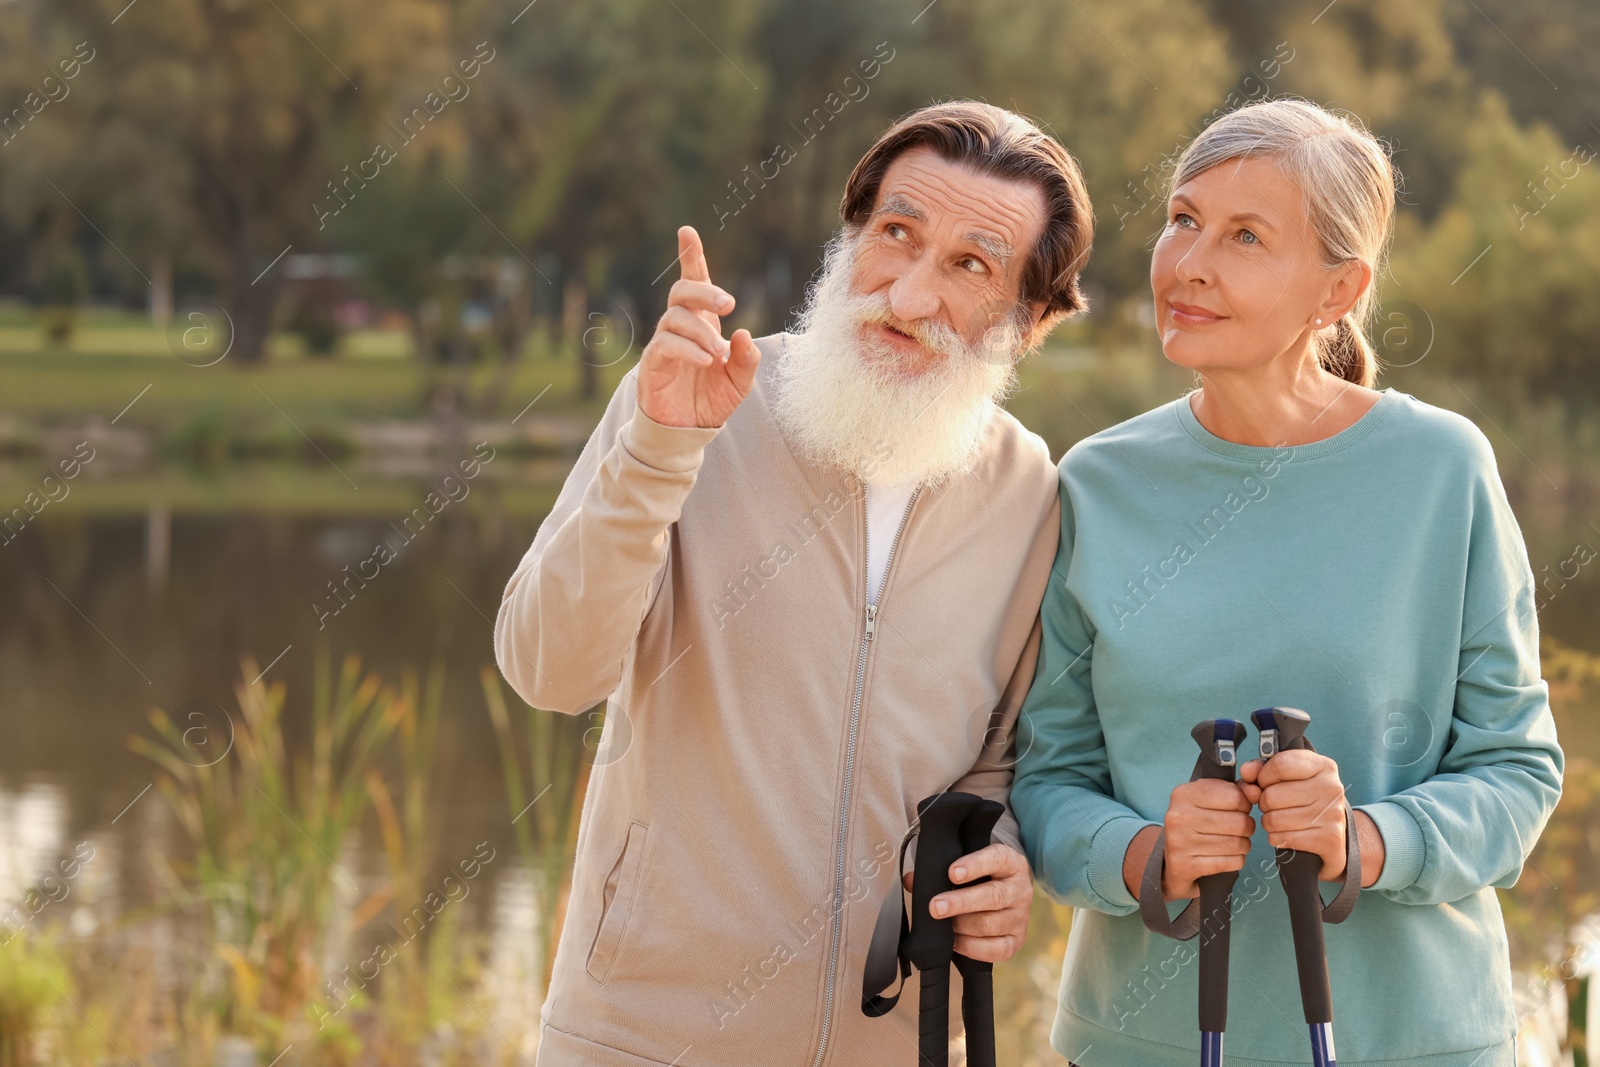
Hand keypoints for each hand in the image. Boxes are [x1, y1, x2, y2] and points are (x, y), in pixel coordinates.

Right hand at [638, 225, 759, 427]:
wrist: (688, 431)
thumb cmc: (712, 400)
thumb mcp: (740, 381)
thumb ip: (746, 359)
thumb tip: (743, 333)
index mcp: (702, 322)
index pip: (694, 282)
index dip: (690, 256)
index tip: (687, 231)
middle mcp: (680, 327)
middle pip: (682, 292)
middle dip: (705, 291)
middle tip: (730, 304)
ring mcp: (664, 343)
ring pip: (675, 319)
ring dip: (702, 332)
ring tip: (718, 354)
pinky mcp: (653, 364)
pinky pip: (665, 345)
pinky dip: (687, 349)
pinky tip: (704, 360)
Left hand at [902, 843, 1032, 961]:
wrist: (1007, 895)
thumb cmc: (981, 878)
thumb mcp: (967, 866)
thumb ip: (940, 870)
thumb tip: (911, 880)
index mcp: (1011, 863)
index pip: (997, 859)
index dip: (975, 865)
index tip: (952, 873)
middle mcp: (1020, 889)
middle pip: (994, 896)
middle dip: (962, 902)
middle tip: (936, 907)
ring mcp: (1021, 917)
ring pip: (992, 923)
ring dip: (963, 926)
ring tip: (942, 926)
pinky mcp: (1016, 940)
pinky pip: (997, 949)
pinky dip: (972, 947)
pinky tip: (954, 942)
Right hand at [1158, 779, 1254, 899]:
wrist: (1173, 857)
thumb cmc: (1196, 821)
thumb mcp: (1210, 798)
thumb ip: (1236, 790)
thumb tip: (1256, 791)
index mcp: (1184, 794)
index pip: (1234, 796)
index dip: (1244, 804)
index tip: (1238, 809)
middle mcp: (1179, 816)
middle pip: (1239, 822)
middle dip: (1246, 827)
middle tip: (1238, 829)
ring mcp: (1181, 842)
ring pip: (1238, 844)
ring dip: (1243, 844)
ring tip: (1233, 842)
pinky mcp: (1187, 866)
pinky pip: (1232, 862)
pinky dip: (1236, 860)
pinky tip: (1226, 856)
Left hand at [1239, 750, 1348, 881]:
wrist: (1337, 837)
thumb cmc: (1307, 801)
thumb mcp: (1290, 778)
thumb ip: (1263, 770)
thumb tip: (1246, 772)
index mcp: (1323, 766)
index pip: (1280, 764)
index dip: (1264, 776)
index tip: (1266, 783)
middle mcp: (1331, 788)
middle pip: (1271, 795)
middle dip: (1264, 803)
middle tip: (1277, 806)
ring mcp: (1331, 814)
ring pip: (1272, 819)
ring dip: (1269, 822)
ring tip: (1282, 820)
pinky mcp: (1328, 839)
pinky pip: (1281, 838)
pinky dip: (1277, 838)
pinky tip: (1288, 834)